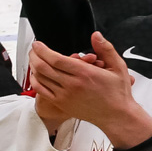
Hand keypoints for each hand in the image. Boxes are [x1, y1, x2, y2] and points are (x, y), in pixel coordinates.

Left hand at [28, 35, 151, 148]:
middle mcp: (72, 85)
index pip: (55, 59)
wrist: (116, 115)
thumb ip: (105, 49)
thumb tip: (95, 36)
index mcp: (85, 73)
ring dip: (33, 66)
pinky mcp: (61, 104)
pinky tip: (35, 75)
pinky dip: (35, 81)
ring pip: (40, 78)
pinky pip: (42, 91)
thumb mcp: (118, 67)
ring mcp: (65, 95)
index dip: (42, 50)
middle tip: (33, 49)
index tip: (38, 44)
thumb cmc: (117, 92)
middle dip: (34, 55)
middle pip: (43, 67)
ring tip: (33, 59)